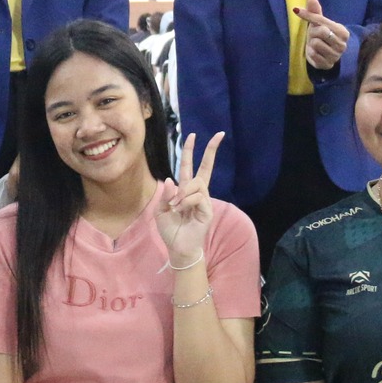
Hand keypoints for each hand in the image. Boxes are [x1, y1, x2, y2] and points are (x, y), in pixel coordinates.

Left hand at [156, 132, 223, 269]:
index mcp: (184, 190)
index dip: (190, 151)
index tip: (193, 135)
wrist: (178, 248)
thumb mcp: (161, 211)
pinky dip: (185, 202)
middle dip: (211, 150)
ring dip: (183, 193)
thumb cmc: (170, 230)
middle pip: (205, 167)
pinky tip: (182, 210)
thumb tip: (171, 179)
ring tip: (177, 207)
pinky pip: (196, 197)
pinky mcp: (207, 209)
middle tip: (220, 134)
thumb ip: (165, 195)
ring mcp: (204, 200)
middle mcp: (197, 192)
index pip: (189, 166)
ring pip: (195, 183)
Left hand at [296, 0, 349, 70]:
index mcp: (343, 32)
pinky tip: (315, 52)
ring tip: (316, 44)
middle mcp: (342, 44)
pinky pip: (313, 55)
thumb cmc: (322, 36)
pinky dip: (311, 53)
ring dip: (312, 44)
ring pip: (316, 44)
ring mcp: (336, 56)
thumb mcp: (320, 23)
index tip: (297, 10)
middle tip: (315, 35)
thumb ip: (316, 12)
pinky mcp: (328, 65)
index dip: (308, 15)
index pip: (322, 20)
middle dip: (313, 32)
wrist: (325, 55)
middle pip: (321, 32)